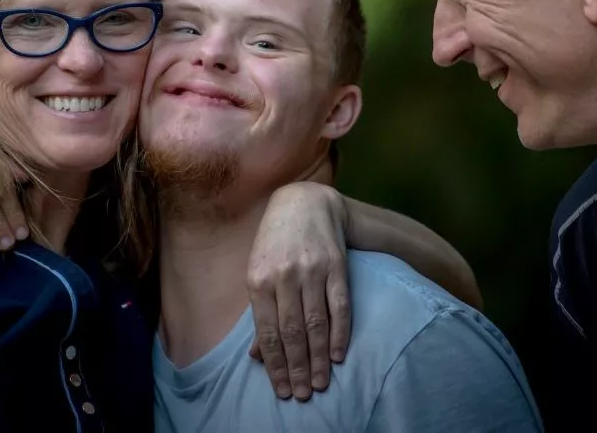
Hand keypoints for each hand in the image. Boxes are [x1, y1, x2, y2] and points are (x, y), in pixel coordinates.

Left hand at [246, 182, 350, 401]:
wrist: (303, 202)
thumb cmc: (274, 243)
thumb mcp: (257, 271)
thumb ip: (259, 313)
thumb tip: (256, 355)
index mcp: (258, 279)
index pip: (268, 332)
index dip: (276, 364)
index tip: (283, 389)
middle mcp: (285, 276)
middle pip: (293, 332)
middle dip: (298, 368)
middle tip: (304, 394)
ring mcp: (312, 271)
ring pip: (316, 323)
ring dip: (319, 358)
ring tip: (321, 383)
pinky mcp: (336, 266)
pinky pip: (340, 306)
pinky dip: (340, 333)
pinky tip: (339, 355)